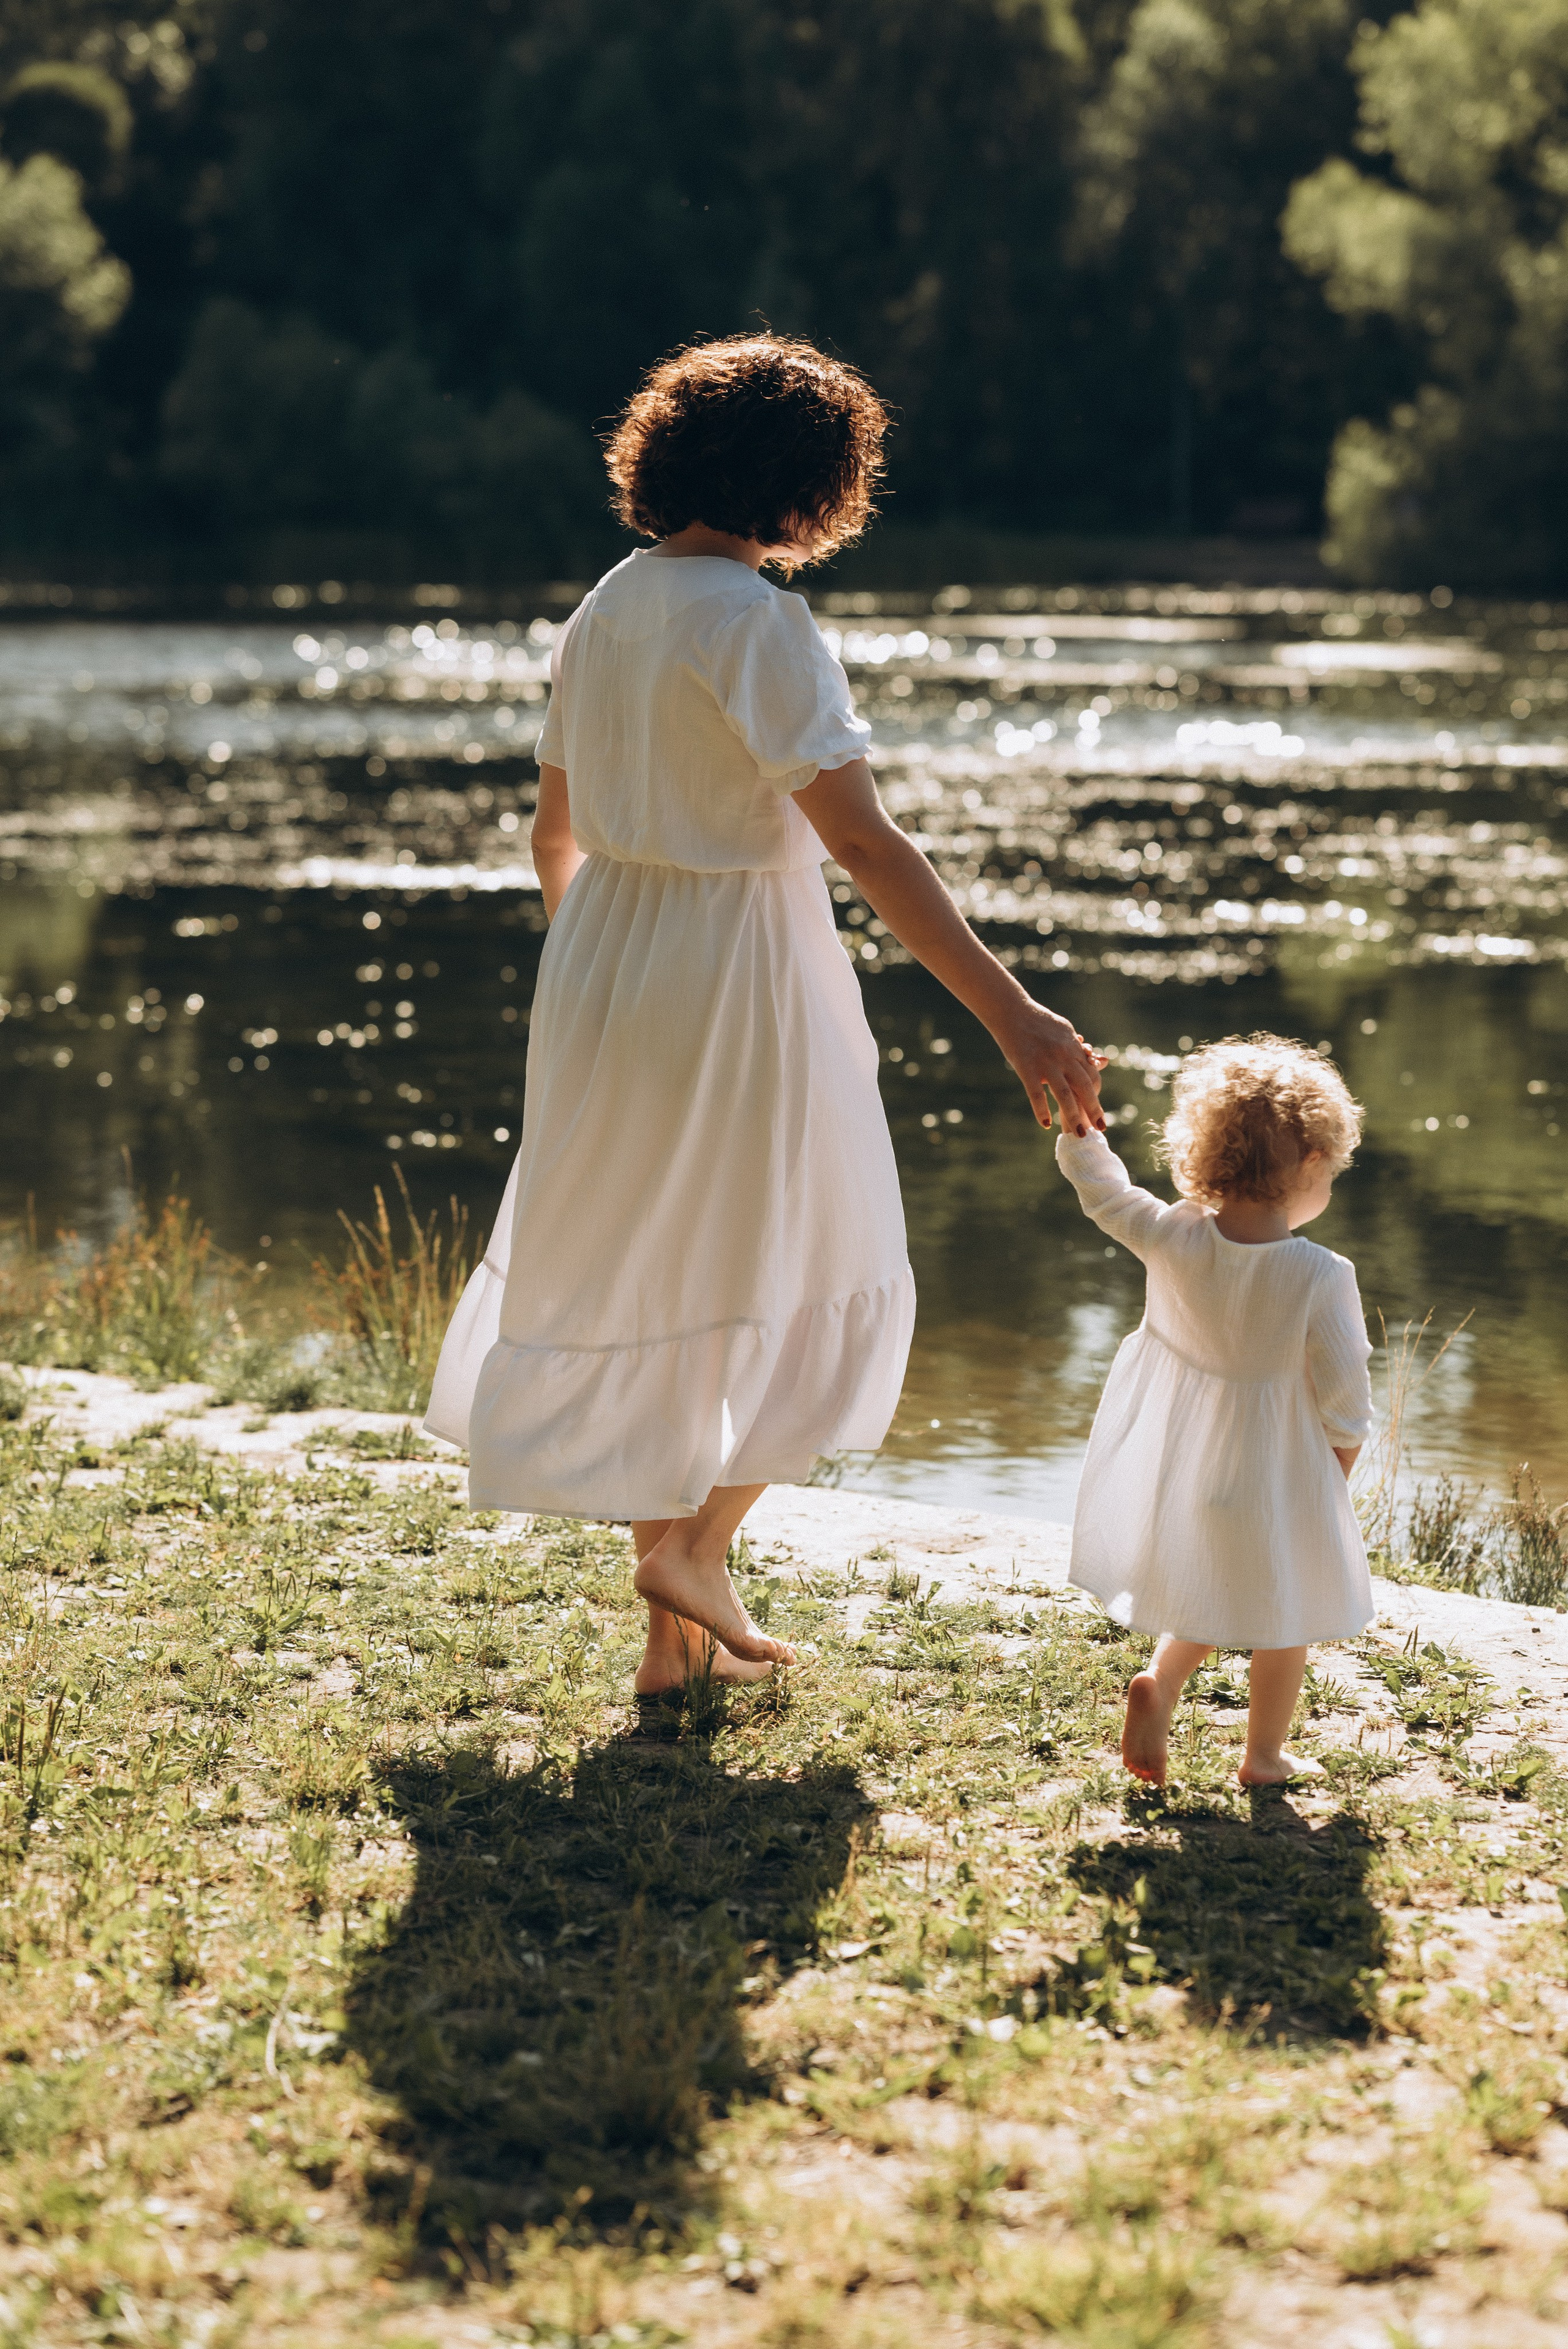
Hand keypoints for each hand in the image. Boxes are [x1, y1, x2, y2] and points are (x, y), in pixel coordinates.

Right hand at [994, 1000, 1106, 1134]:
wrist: (1012, 1011)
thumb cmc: (1037, 1021)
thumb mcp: (1063, 1029)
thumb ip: (1077, 1045)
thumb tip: (1092, 1055)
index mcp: (1073, 1048)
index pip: (1092, 1075)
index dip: (1096, 1095)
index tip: (1098, 1112)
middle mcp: (1064, 1056)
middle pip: (1085, 1087)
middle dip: (1094, 1109)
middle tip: (1100, 1128)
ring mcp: (1046, 1063)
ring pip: (1065, 1094)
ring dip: (1073, 1116)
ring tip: (1078, 1133)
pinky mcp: (1027, 1068)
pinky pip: (1036, 1093)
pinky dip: (1042, 1110)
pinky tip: (1046, 1124)